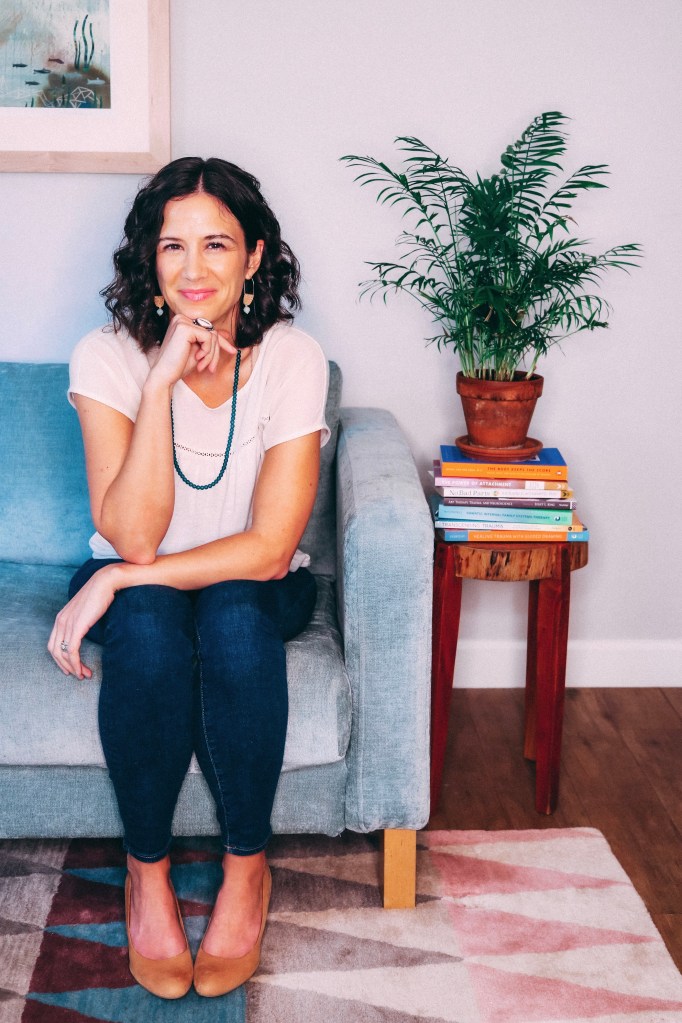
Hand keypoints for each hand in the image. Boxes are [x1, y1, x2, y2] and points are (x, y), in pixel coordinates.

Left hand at [48, 564, 121, 679]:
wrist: (105, 582)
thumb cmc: (100, 595)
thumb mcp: (86, 611)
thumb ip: (81, 621)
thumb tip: (86, 631)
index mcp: (61, 618)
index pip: (54, 644)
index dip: (60, 659)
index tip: (71, 667)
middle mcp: (60, 622)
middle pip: (55, 652)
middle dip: (65, 666)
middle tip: (77, 675)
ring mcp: (67, 624)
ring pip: (63, 654)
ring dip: (73, 668)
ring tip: (83, 675)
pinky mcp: (77, 627)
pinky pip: (72, 651)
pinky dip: (75, 664)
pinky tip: (82, 670)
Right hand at [148, 315, 237, 389]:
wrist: (164, 375)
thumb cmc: (179, 366)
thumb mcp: (199, 352)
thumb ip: (209, 342)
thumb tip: (227, 335)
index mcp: (183, 322)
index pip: (208, 329)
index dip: (222, 342)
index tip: (233, 351)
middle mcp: (181, 318)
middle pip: (212, 332)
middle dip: (215, 352)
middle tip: (210, 368)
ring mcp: (182, 321)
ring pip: (212, 335)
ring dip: (211, 355)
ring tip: (203, 366)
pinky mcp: (185, 327)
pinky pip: (209, 338)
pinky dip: (208, 352)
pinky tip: (198, 359)